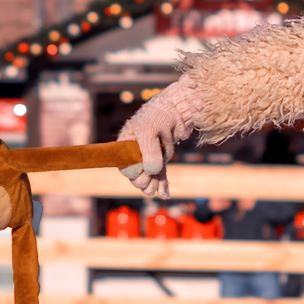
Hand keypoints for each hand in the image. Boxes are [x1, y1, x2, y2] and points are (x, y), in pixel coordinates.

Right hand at [119, 75, 199, 198]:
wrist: (179, 109)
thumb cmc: (159, 116)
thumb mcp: (149, 133)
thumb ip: (149, 153)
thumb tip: (151, 172)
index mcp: (126, 144)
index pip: (124, 166)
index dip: (132, 171)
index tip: (141, 167)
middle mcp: (136, 151)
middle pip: (136, 174)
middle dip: (143, 180)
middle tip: (150, 180)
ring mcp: (151, 155)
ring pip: (150, 177)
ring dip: (152, 185)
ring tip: (155, 191)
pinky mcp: (163, 158)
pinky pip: (161, 174)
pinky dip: (163, 184)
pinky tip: (165, 195)